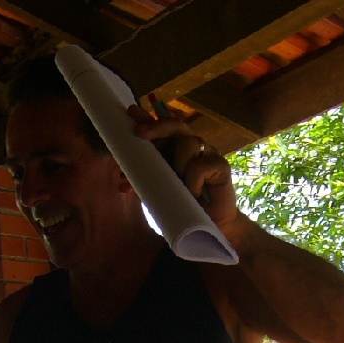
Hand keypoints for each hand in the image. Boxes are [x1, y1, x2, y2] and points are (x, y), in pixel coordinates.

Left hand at [128, 104, 240, 233]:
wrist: (210, 227)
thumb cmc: (185, 207)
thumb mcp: (159, 192)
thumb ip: (144, 183)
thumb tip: (122, 182)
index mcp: (176, 150)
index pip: (162, 130)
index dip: (148, 119)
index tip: (131, 113)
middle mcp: (193, 147)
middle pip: (177, 126)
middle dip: (157, 126)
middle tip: (140, 133)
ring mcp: (208, 154)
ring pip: (189, 143)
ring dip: (178, 163)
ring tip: (179, 183)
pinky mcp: (221, 166)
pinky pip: (201, 166)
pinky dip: (193, 180)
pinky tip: (194, 193)